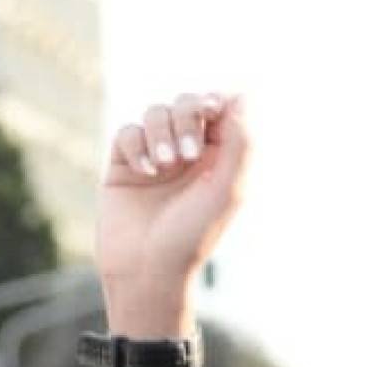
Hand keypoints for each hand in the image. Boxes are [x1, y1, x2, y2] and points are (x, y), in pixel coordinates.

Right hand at [96, 92, 249, 322]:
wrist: (147, 271)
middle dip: (187, 117)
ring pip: (155, 112)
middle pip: (186, 104)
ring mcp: (155, 157)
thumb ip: (240, 144)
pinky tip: (146, 172)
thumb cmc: (193, 237)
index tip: (212, 109)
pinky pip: (127, 132)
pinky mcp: (124, 164)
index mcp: (220, 160)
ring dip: (161, 131)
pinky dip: (136, 145)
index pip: (220, 111)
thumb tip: (241, 96)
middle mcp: (189, 155)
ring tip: (166, 164)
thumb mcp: (227, 191)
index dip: (215, 101)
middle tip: (190, 154)